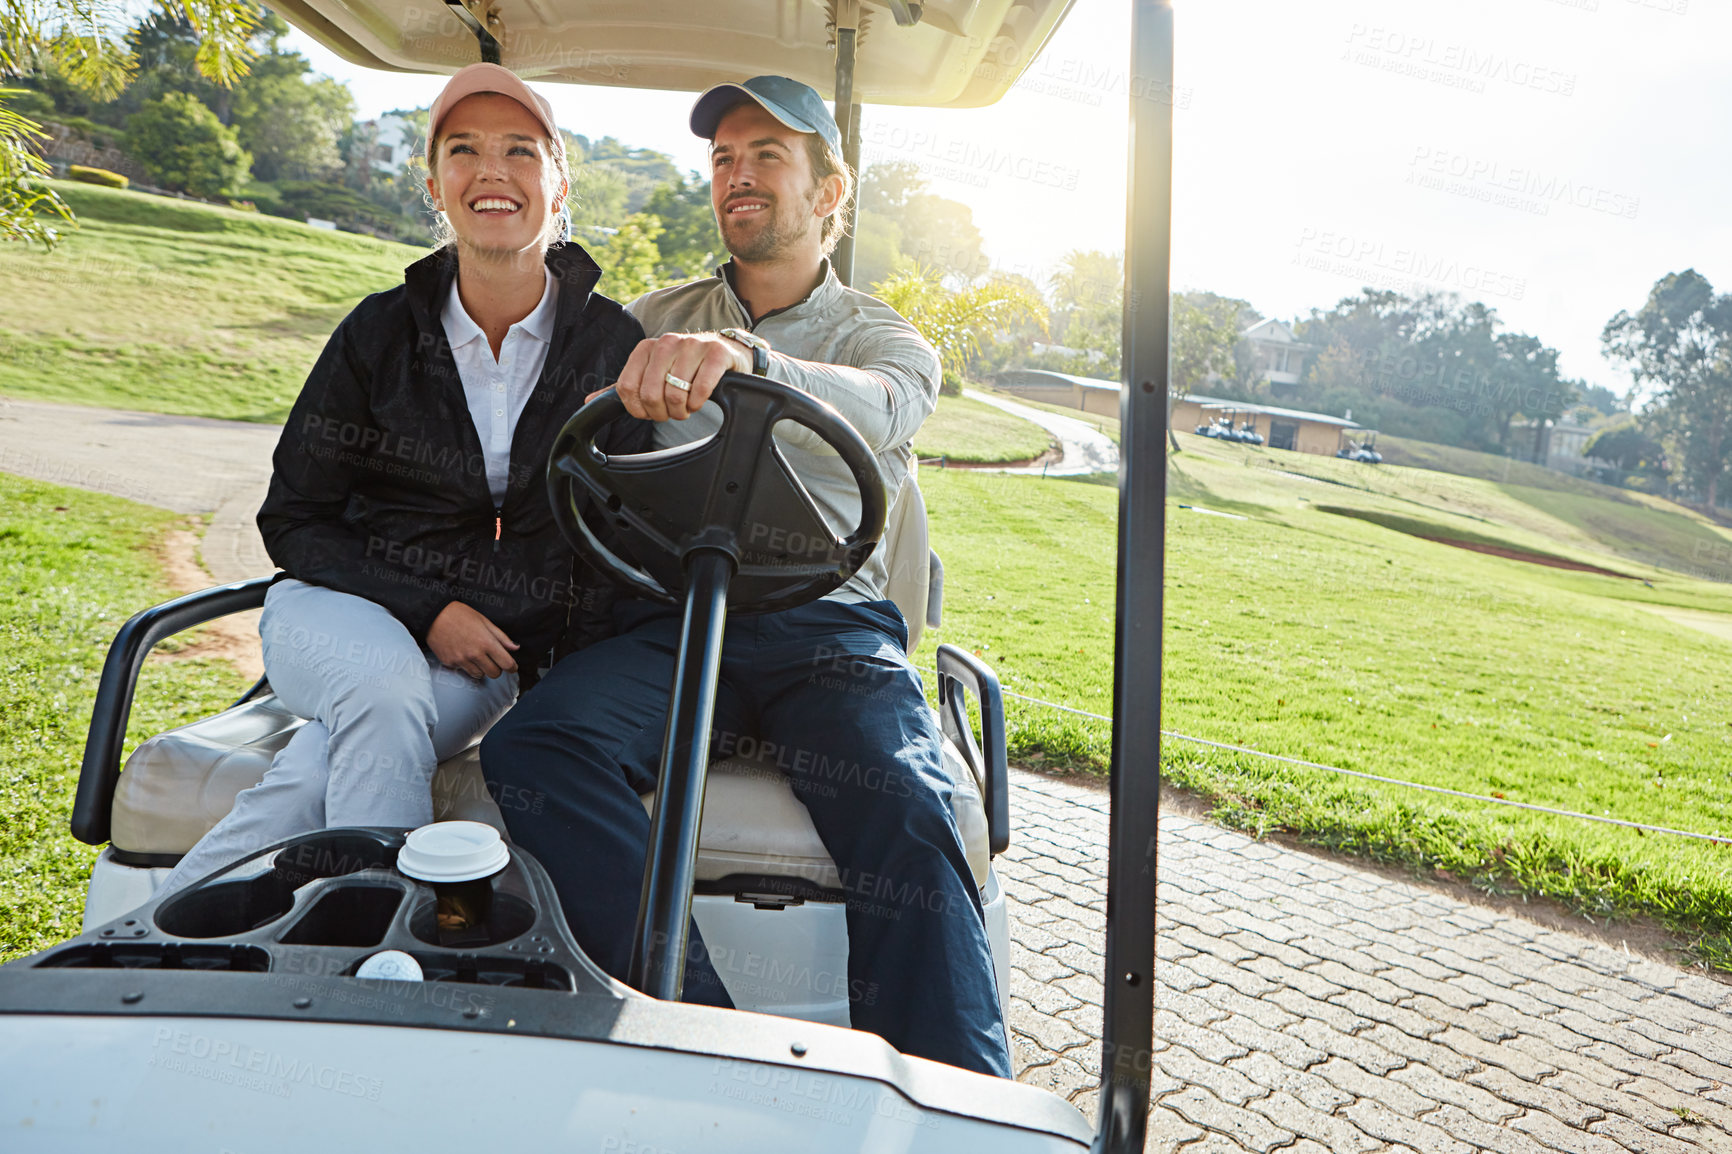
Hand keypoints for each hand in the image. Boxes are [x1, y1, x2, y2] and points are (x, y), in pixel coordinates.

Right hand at [427, 601, 518, 678]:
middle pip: (494, 674)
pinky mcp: (450, 663)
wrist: (434, 615)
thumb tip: (515, 648)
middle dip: (497, 668)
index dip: (512, 667)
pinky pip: (464, 671)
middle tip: (493, 660)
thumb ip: (501, 637)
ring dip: (482, 669)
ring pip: (480, 675)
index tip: (512, 667)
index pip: (506, 664)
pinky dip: (467, 665)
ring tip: (477, 656)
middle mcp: (475, 654)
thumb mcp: (484, 621)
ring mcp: (461, 660)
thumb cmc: (460, 615)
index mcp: (486, 642)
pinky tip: (463, 654)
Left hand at [596, 333, 752, 420]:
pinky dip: (698, 403)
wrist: (724, 352)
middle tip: (672, 413)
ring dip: (681, 411)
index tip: (650, 412)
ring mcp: (692, 346)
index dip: (638, 409)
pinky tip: (699, 401)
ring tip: (686, 408)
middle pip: (651, 394)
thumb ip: (625, 387)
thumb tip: (590, 399)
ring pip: (675, 394)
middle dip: (662, 413)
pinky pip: (701, 388)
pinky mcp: (715, 354)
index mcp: (646, 347)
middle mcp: (667, 342)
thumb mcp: (653, 373)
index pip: (627, 388)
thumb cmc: (685, 366)